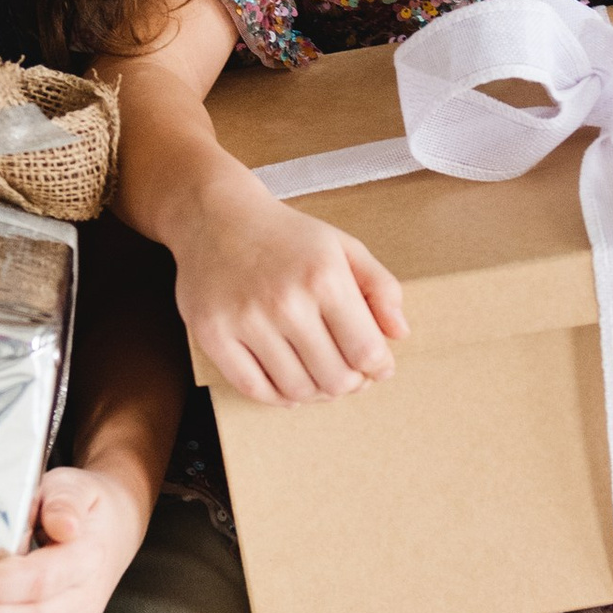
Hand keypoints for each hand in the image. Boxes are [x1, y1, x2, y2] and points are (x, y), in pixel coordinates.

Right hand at [169, 165, 407, 405]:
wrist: (214, 215)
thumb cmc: (284, 235)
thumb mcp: (343, 247)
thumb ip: (380, 287)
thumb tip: (399, 333)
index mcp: (324, 277)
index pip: (366, 352)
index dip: (379, 367)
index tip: (377, 366)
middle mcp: (285, 301)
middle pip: (335, 379)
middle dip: (351, 383)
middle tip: (349, 374)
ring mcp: (245, 321)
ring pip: (297, 390)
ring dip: (316, 392)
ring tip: (319, 376)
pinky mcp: (213, 335)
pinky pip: (254, 389)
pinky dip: (278, 397)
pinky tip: (288, 384)